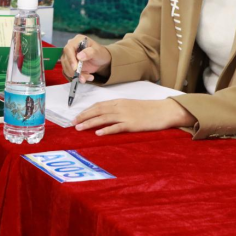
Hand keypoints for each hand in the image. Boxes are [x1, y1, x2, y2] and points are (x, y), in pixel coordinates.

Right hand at [61, 35, 110, 83]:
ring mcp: (69, 56)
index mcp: (77, 40)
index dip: (70, 58)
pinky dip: (77, 77)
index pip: (68, 48)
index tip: (75, 68)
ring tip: (88, 77)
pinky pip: (69, 72)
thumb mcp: (98, 52)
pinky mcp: (69, 64)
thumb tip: (79, 56)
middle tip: (82, 77)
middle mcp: (71, 47)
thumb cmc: (100, 53)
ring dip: (76, 75)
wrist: (101, 61)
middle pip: (65, 59)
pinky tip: (86, 78)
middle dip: (73, 70)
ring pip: (66, 67)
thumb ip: (90, 53)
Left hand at [73, 98, 195, 135]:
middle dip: (84, 116)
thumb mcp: (130, 105)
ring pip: (103, 118)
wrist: (163, 111)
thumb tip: (105, 115)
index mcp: (119, 101)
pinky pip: (116, 127)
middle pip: (97, 110)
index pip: (98, 105)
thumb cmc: (148, 110)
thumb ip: (118, 108)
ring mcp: (125, 115)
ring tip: (79, 128)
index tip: (77, 116)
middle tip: (72, 123)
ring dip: (90, 123)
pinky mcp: (132, 124)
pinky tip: (98, 133)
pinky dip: (106, 130)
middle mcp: (120, 107)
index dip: (86, 111)